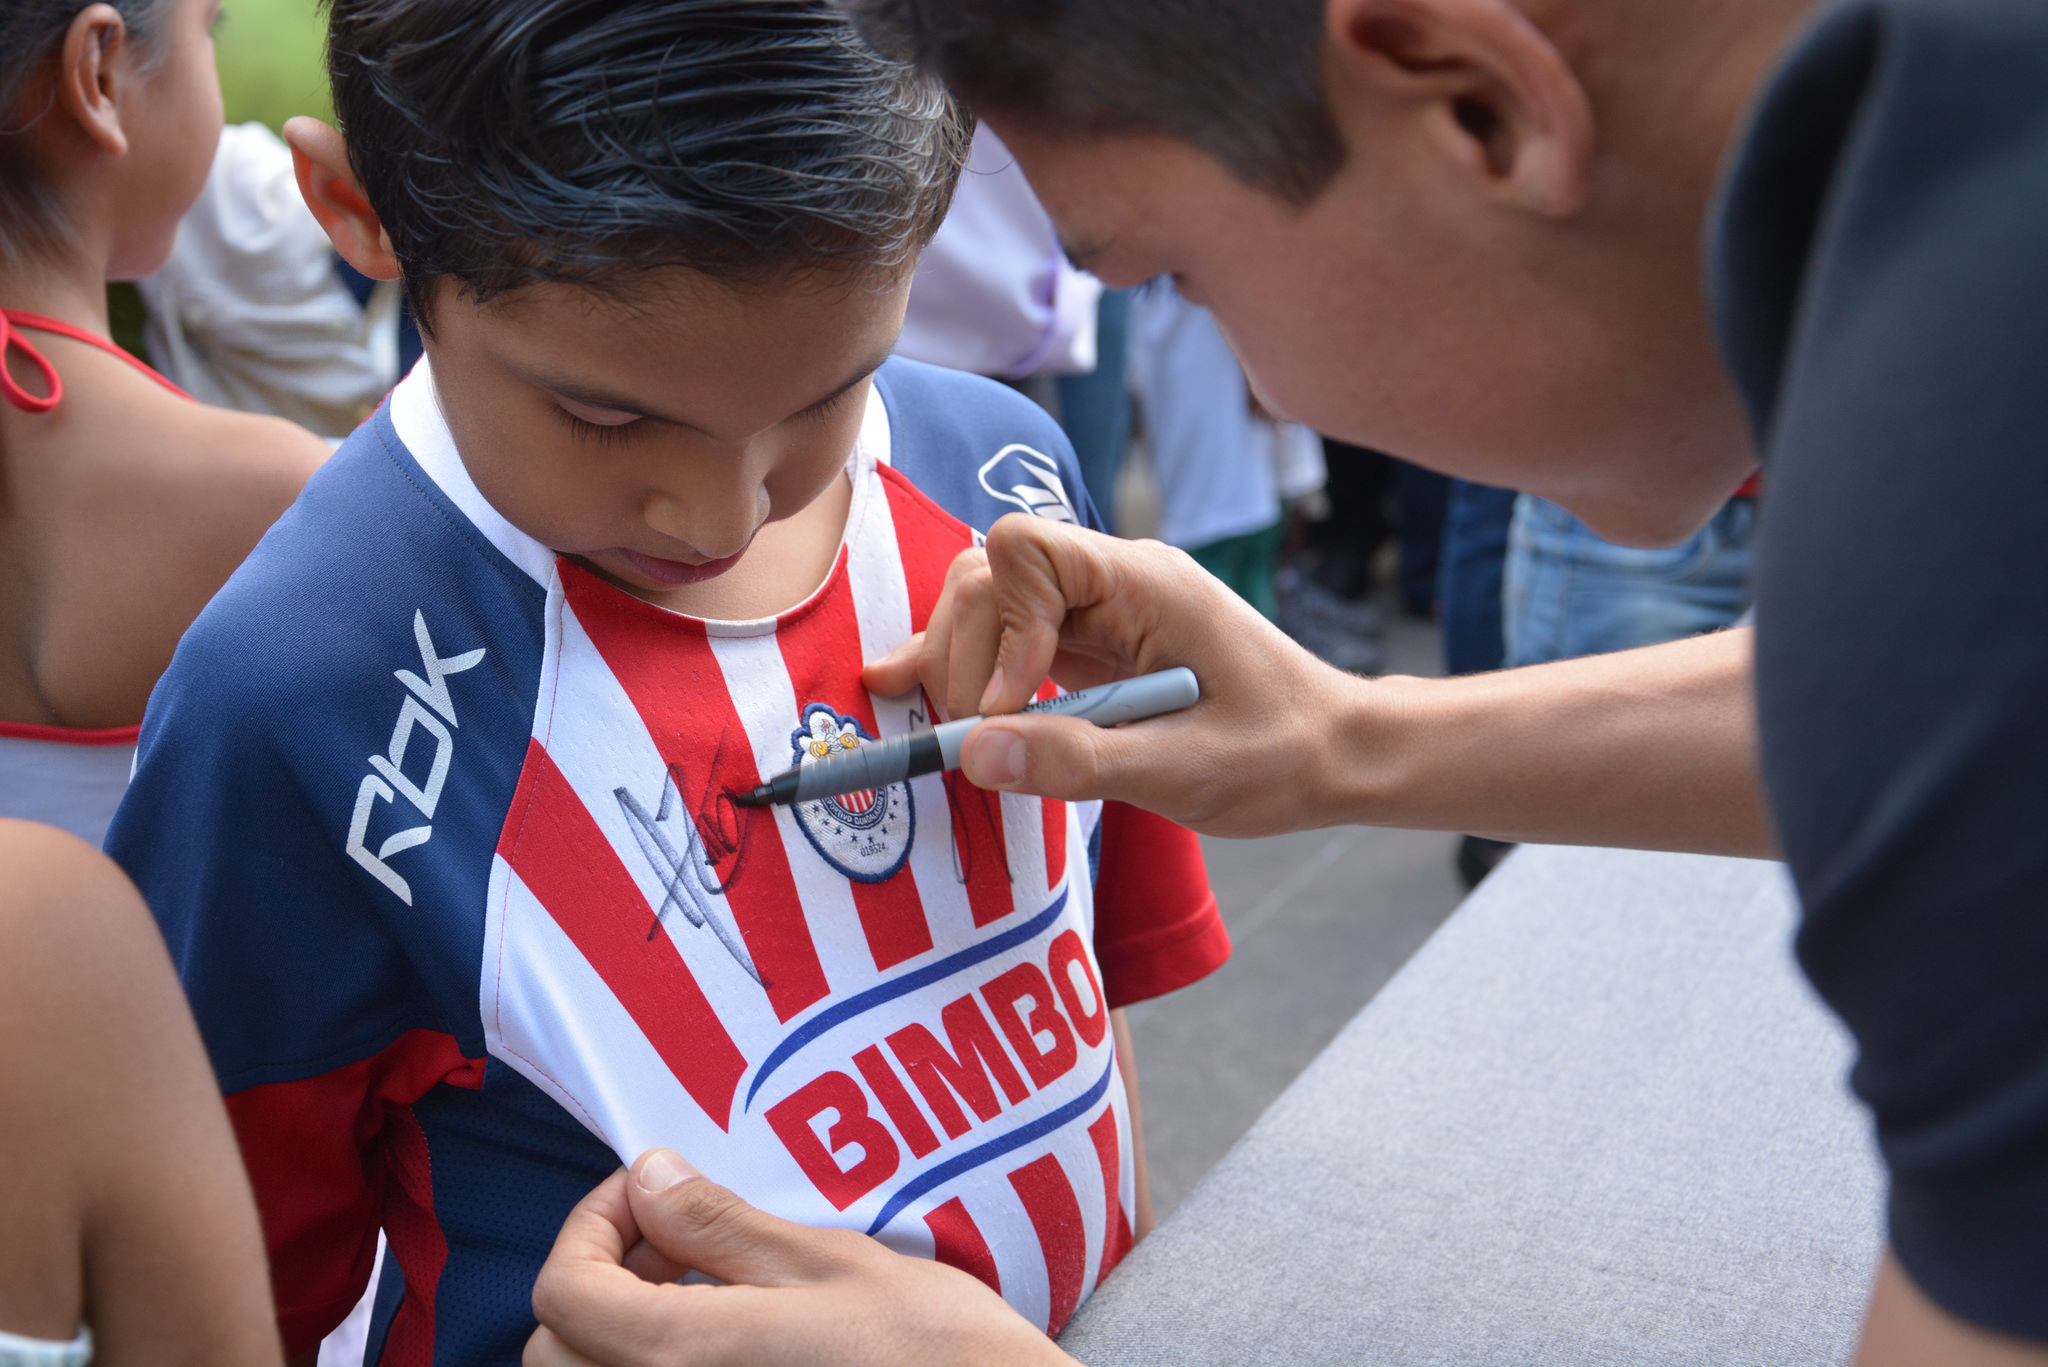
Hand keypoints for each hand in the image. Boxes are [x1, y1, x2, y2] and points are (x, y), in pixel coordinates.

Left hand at [525, 1149, 1072, 1366]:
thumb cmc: (936, 1352)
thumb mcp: (832, 1264)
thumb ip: (722, 1228)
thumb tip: (647, 1179)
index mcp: (688, 1358)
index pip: (565, 1294)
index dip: (591, 1226)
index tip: (649, 1192)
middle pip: (557, 1353)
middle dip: (597, 1281)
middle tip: (674, 1243)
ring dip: (621, 1333)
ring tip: (704, 1295)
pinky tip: (728, 1344)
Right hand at [862, 515, 1366, 835]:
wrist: (1336, 753)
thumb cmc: (1280, 756)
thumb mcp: (1184, 773)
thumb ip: (1078, 760)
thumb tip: (970, 754)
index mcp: (1145, 583)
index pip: (1026, 548)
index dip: (1000, 626)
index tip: (1008, 706)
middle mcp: (1114, 580)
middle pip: (988, 573)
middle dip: (962, 649)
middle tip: (973, 734)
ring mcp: (1098, 609)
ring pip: (985, 599)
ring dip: (956, 658)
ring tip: (955, 728)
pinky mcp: (1088, 644)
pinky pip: (1007, 636)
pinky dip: (965, 665)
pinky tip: (911, 691)